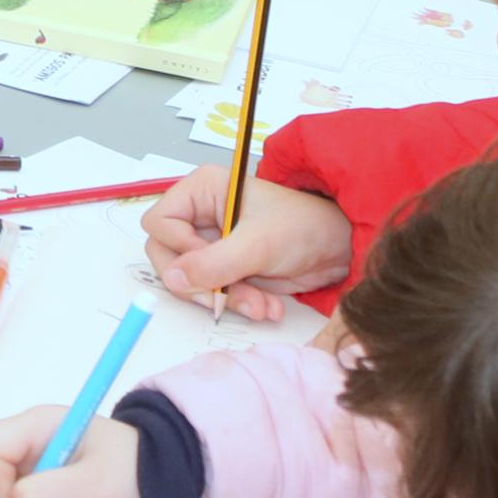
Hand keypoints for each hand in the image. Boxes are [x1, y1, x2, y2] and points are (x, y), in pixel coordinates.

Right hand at [141, 168, 350, 324]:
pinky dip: (237, 304)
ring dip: (224, 299)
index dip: (179, 246)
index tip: (210, 260)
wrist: (338, 250)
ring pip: (190, 281)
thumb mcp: (259, 243)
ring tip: (260, 306)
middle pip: (168, 256)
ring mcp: (211, 244)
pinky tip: (266, 306)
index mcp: (202, 191)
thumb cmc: (304, 227)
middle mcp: (200, 216)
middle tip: (227, 296)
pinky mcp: (225, 269)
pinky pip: (212, 293)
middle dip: (201, 283)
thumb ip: (214, 262)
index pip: (160, 222)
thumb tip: (173, 278)